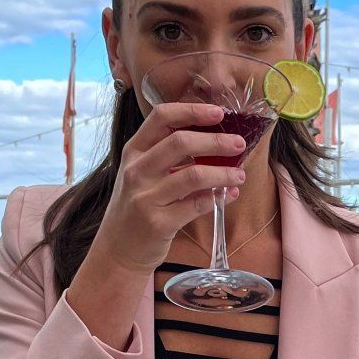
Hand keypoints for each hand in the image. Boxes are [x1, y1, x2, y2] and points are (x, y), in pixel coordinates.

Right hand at [89, 101, 246, 275]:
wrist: (118, 248)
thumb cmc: (138, 205)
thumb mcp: (143, 174)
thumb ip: (168, 155)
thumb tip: (215, 138)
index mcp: (134, 151)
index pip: (162, 117)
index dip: (192, 110)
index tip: (218, 112)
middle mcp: (137, 170)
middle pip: (181, 142)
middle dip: (216, 141)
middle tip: (239, 144)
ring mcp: (146, 197)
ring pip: (193, 175)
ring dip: (222, 173)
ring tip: (240, 174)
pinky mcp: (158, 222)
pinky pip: (196, 205)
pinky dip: (217, 198)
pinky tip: (229, 194)